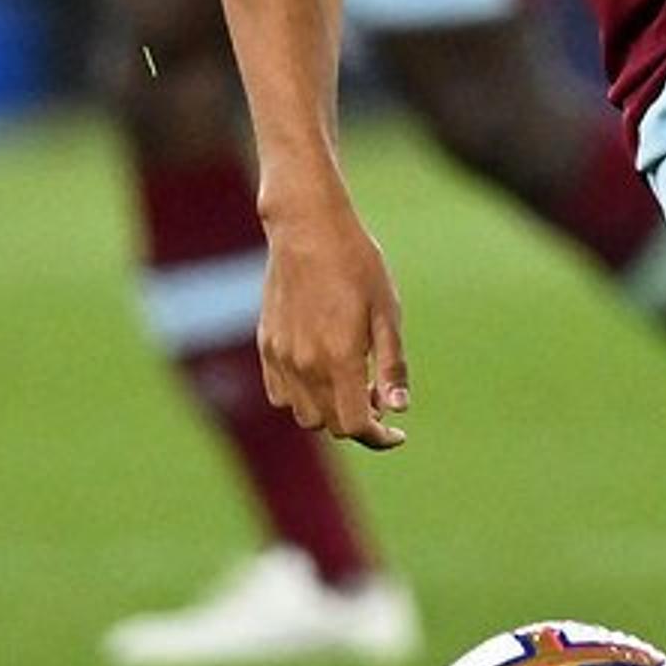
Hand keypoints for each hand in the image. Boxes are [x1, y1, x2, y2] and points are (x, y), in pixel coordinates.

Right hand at [258, 195, 411, 449]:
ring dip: (328, 411)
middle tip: (375, 394)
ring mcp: (281, 356)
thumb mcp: (387, 312)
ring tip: (348, 380)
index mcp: (340, 358)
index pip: (356, 426)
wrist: (307, 227)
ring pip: (303, 414)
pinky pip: (280, 393)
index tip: (396, 433)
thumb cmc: (356, 264)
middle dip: (357, 422)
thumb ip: (391, 366)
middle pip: (331, 425)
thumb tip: (398, 410)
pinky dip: (302, 396)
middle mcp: (305, 364)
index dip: (380, 438)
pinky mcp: (267, 345)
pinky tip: (319, 370)